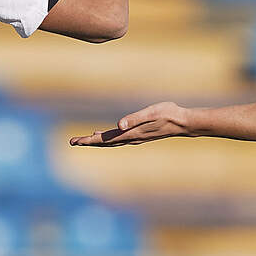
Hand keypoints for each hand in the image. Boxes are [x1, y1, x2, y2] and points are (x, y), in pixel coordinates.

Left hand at [70, 101, 191, 146]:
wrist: (183, 123)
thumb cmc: (168, 114)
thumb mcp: (150, 113)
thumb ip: (134, 119)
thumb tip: (118, 125)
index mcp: (130, 133)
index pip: (105, 139)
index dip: (89, 140)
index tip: (75, 141)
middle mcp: (130, 138)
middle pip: (105, 142)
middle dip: (88, 142)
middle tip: (72, 142)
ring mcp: (135, 137)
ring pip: (111, 142)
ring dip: (97, 141)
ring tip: (84, 140)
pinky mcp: (139, 135)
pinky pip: (118, 139)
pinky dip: (108, 138)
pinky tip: (105, 135)